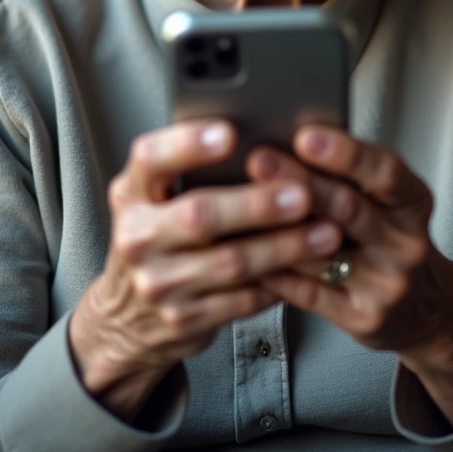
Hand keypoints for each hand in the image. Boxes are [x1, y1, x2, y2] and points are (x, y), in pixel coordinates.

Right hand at [68, 120, 341, 421]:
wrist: (128, 317)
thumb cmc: (156, 237)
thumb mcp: (153, 198)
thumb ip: (187, 169)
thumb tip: (256, 132)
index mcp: (130, 194)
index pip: (150, 159)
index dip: (187, 144)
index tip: (229, 133)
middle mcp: (137, 237)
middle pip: (199, 216)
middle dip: (256, 204)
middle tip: (301, 193)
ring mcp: (159, 284)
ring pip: (231, 263)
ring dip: (284, 246)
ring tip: (324, 231)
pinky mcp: (185, 319)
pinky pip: (242, 299)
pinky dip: (280, 282)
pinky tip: (306, 267)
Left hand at [246, 126, 452, 370]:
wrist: (425, 309)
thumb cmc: (390, 240)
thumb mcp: (388, 203)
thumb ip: (350, 176)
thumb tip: (291, 138)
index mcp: (412, 204)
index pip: (386, 172)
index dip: (346, 153)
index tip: (307, 136)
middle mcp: (405, 243)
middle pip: (348, 208)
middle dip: (300, 181)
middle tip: (260, 160)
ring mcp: (386, 284)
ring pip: (323, 252)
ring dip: (279, 228)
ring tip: (243, 206)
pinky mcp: (363, 318)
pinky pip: (309, 292)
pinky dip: (277, 271)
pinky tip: (250, 252)